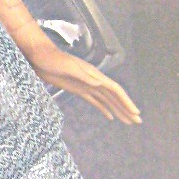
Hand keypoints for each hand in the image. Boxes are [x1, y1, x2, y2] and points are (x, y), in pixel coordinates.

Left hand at [23, 38, 140, 123]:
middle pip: (114, 97)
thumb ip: (83, 75)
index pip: (115, 90)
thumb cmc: (53, 60)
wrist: (40, 57)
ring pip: (107, 101)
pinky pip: (95, 101)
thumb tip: (100, 84)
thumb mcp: (68, 66)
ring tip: (128, 122)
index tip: (135, 112)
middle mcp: (94, 81)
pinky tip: (110, 117)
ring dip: (118, 110)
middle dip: (126, 109)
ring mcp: (87, 86)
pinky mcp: (79, 90)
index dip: (126, 101)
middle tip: (138, 121)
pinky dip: (104, 109)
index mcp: (94, 75)